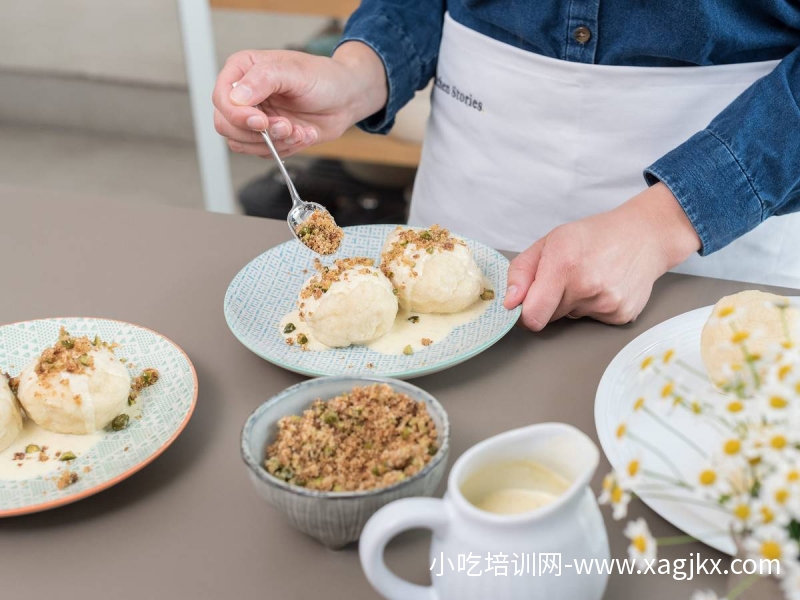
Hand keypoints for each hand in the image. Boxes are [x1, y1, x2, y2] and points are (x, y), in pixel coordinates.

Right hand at [212, 42, 386, 157]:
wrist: (346, 99)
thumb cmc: (323, 78)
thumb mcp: (294, 72)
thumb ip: (263, 80)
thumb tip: (236, 97)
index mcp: (243, 70)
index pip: (221, 98)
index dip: (237, 115)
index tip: (261, 120)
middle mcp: (244, 95)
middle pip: (226, 125)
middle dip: (258, 133)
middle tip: (286, 126)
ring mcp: (254, 118)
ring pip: (243, 144)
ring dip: (275, 142)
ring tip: (298, 129)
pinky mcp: (268, 137)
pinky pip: (264, 153)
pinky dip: (287, 148)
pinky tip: (304, 134)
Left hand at [503, 183, 701, 329]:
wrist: (644, 235)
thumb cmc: (594, 236)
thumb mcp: (549, 241)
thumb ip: (521, 271)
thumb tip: (510, 303)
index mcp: (563, 264)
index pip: (532, 315)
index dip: (524, 313)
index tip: (526, 304)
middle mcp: (586, 286)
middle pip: (548, 316)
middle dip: (549, 302)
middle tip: (566, 278)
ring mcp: (607, 303)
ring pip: (569, 318)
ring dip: (572, 303)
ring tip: (589, 277)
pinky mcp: (622, 315)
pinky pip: (592, 320)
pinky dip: (593, 307)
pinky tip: (604, 286)